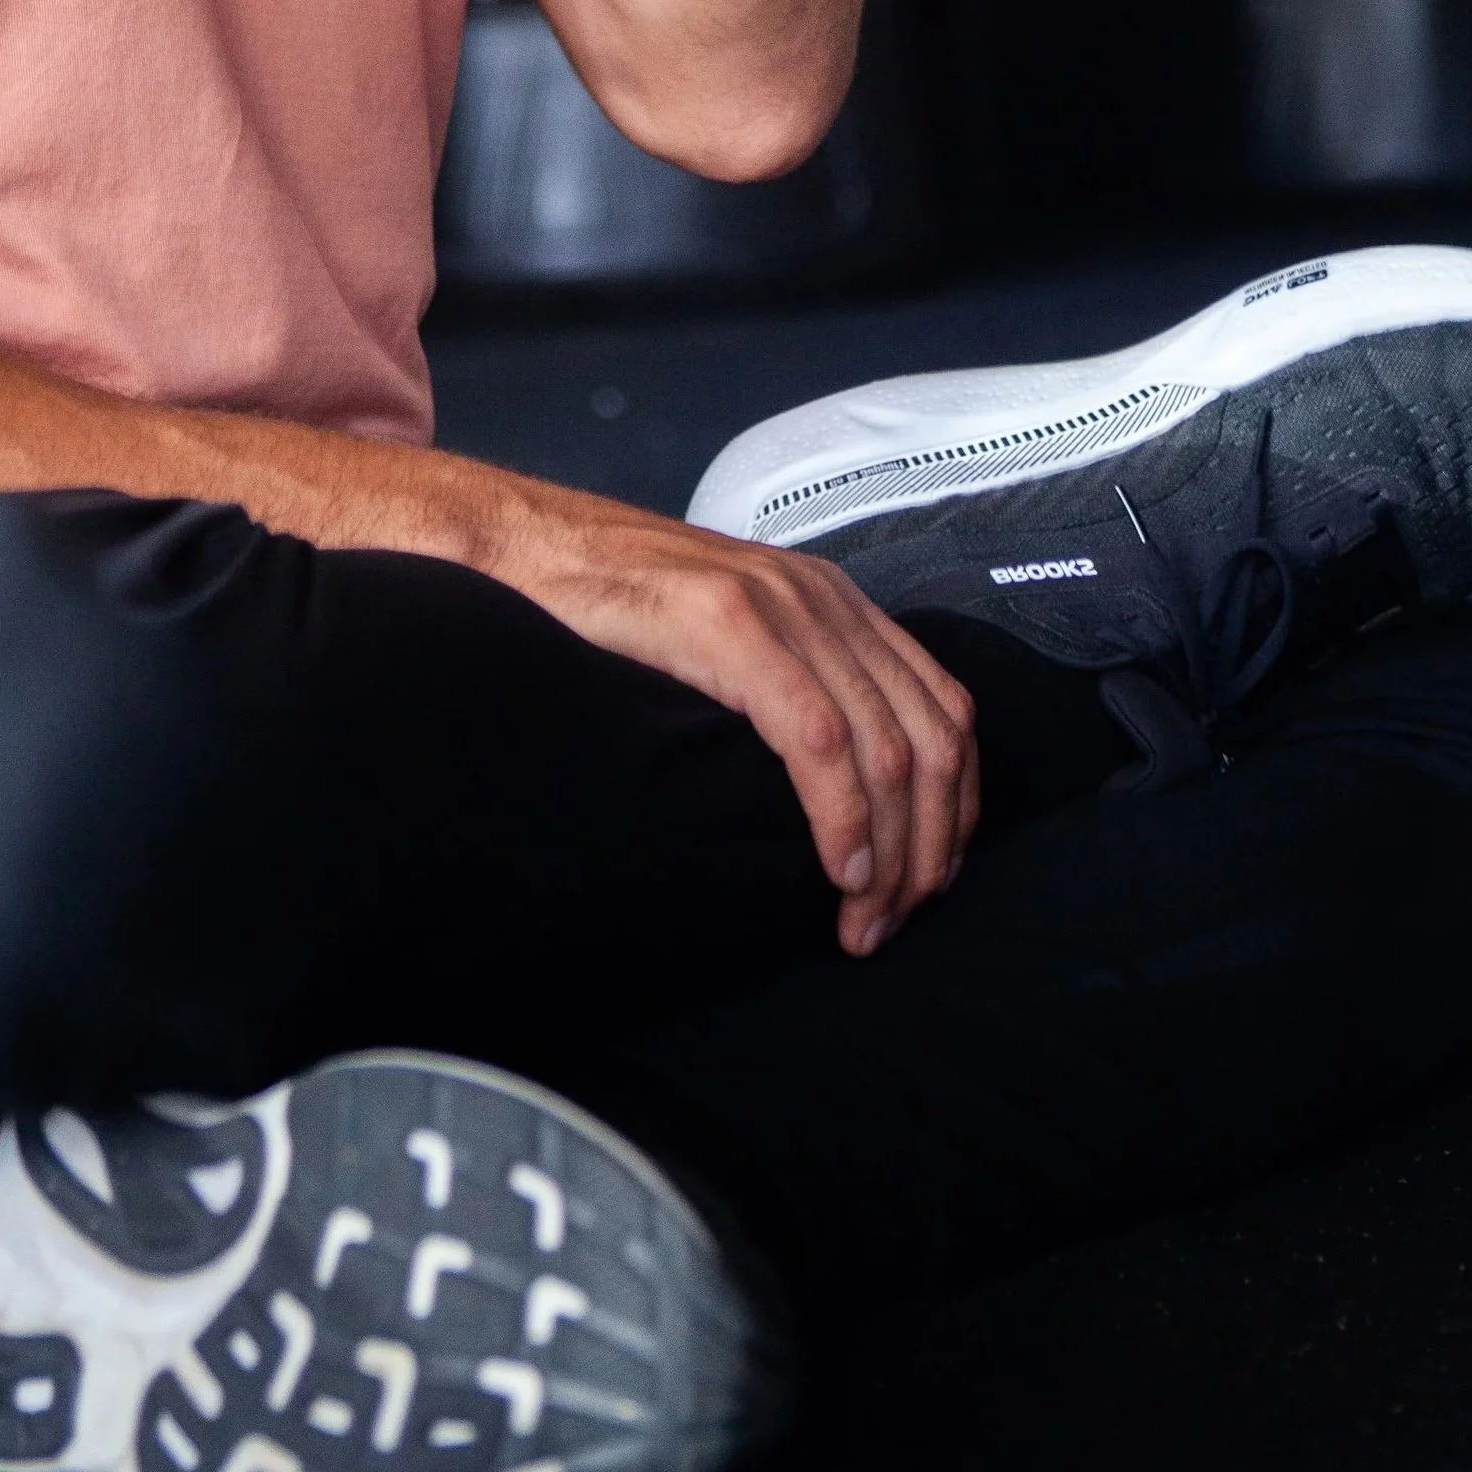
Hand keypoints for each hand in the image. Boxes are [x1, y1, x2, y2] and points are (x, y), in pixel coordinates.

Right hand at [488, 475, 978, 955]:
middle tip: (890, 924)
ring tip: (863, 919)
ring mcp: (778, 604)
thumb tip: (834, 800)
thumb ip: (786, 690)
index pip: (944, 712)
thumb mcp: (725, 645)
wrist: (519, 547)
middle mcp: (822, 596)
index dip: (952, 811)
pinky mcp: (728, 624)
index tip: (925, 885)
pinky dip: (841, 814)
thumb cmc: (608, 615)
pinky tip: (839, 868)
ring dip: (889, 852)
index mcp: (832, 602)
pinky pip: (818, 736)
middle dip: (927, 848)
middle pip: (929, 737)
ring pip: (884, 746)